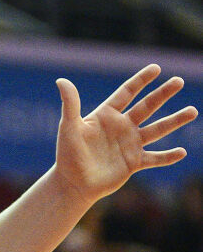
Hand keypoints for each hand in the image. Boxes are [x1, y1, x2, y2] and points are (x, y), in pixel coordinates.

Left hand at [53, 64, 192, 200]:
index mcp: (106, 115)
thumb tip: (61, 80)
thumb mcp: (69, 128)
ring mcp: (130, 144)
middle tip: (179, 81)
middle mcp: (122, 127)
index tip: (156, 68)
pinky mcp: (134, 162)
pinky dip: (167, 157)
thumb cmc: (67, 154)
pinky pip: (155, 158)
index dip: (140, 80)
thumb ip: (70, 105)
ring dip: (174, 120)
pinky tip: (181, 152)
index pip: (126, 93)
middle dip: (163, 94)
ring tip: (193, 111)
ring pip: (157, 129)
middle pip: (147, 106)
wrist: (72, 183)